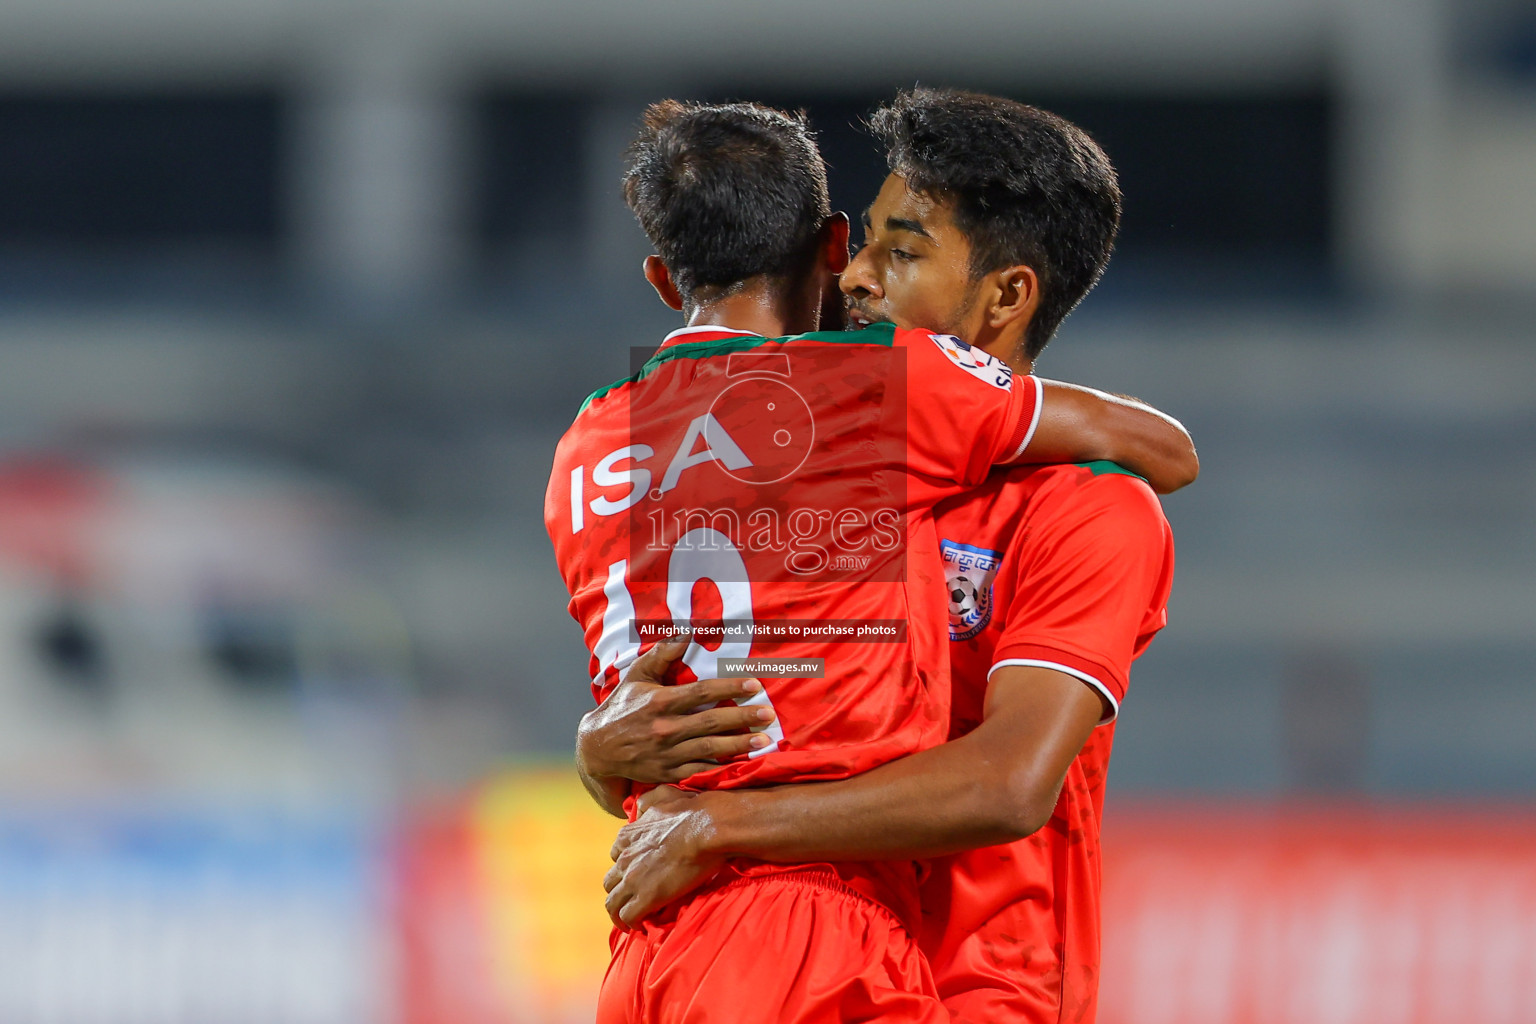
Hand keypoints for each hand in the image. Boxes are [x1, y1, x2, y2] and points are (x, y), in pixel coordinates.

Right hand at [577, 641, 775, 784]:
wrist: (598, 749)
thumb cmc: (622, 706)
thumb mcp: (637, 676)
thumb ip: (662, 654)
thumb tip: (686, 632)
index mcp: (660, 701)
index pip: (702, 692)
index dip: (730, 687)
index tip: (754, 684)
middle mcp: (665, 728)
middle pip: (711, 722)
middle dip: (743, 718)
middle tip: (768, 713)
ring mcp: (667, 753)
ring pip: (709, 748)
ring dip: (739, 745)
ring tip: (765, 741)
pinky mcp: (668, 773)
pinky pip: (699, 769)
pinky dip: (721, 767)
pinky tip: (742, 764)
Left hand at [604, 786, 727, 926]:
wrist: (707, 827)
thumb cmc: (692, 810)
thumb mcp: (663, 795)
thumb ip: (647, 801)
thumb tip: (639, 807)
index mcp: (628, 835)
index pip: (615, 856)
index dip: (625, 867)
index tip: (637, 874)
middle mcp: (625, 857)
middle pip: (610, 882)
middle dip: (619, 891)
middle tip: (634, 899)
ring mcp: (633, 879)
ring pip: (612, 904)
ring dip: (619, 913)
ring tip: (630, 921)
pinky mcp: (645, 897)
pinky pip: (627, 917)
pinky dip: (631, 924)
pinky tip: (642, 926)